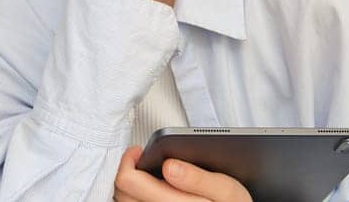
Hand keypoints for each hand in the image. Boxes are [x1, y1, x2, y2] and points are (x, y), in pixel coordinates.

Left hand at [114, 146, 251, 201]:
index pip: (129, 182)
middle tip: (141, 158)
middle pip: (121, 193)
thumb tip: (169, 165)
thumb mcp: (226, 190)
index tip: (139, 150)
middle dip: (127, 170)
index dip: (129, 160)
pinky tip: (149, 189)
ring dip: (130, 185)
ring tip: (144, 173)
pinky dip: (136, 197)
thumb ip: (198, 178)